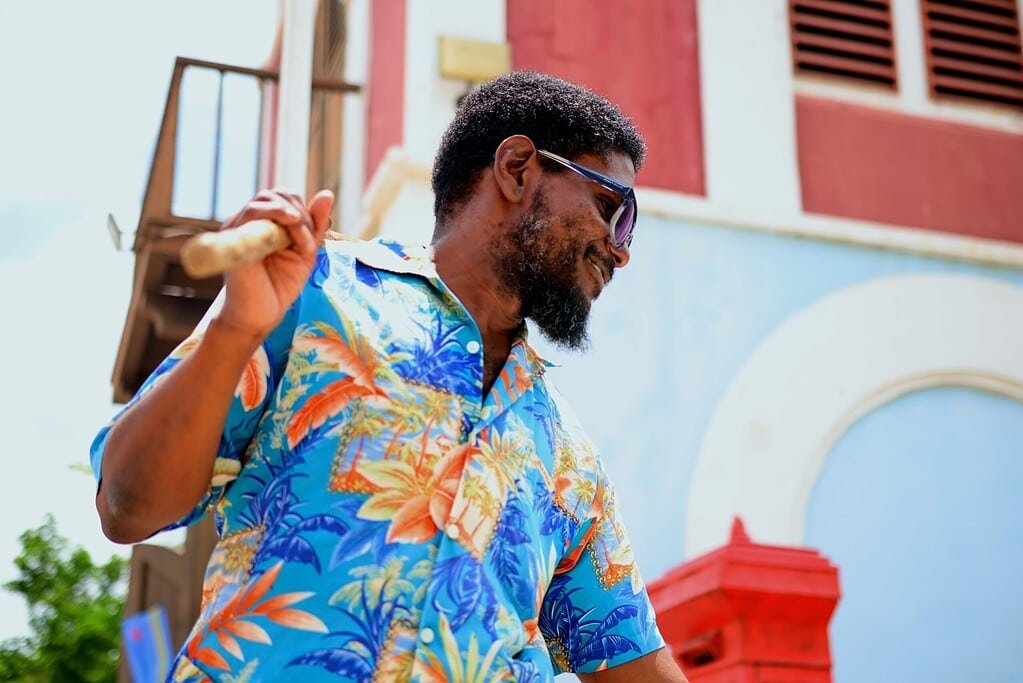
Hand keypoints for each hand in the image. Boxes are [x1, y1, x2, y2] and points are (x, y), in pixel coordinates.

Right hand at [214, 188, 333, 339]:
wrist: (260, 315)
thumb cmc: (279, 286)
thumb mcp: (305, 252)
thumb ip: (314, 225)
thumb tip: (327, 193)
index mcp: (264, 224)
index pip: (284, 198)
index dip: (304, 210)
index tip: (313, 235)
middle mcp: (248, 222)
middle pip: (275, 194)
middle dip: (299, 212)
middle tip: (308, 238)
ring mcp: (239, 228)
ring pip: (265, 199)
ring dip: (292, 215)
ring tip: (301, 240)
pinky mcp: (235, 238)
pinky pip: (253, 212)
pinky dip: (278, 216)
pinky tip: (291, 229)